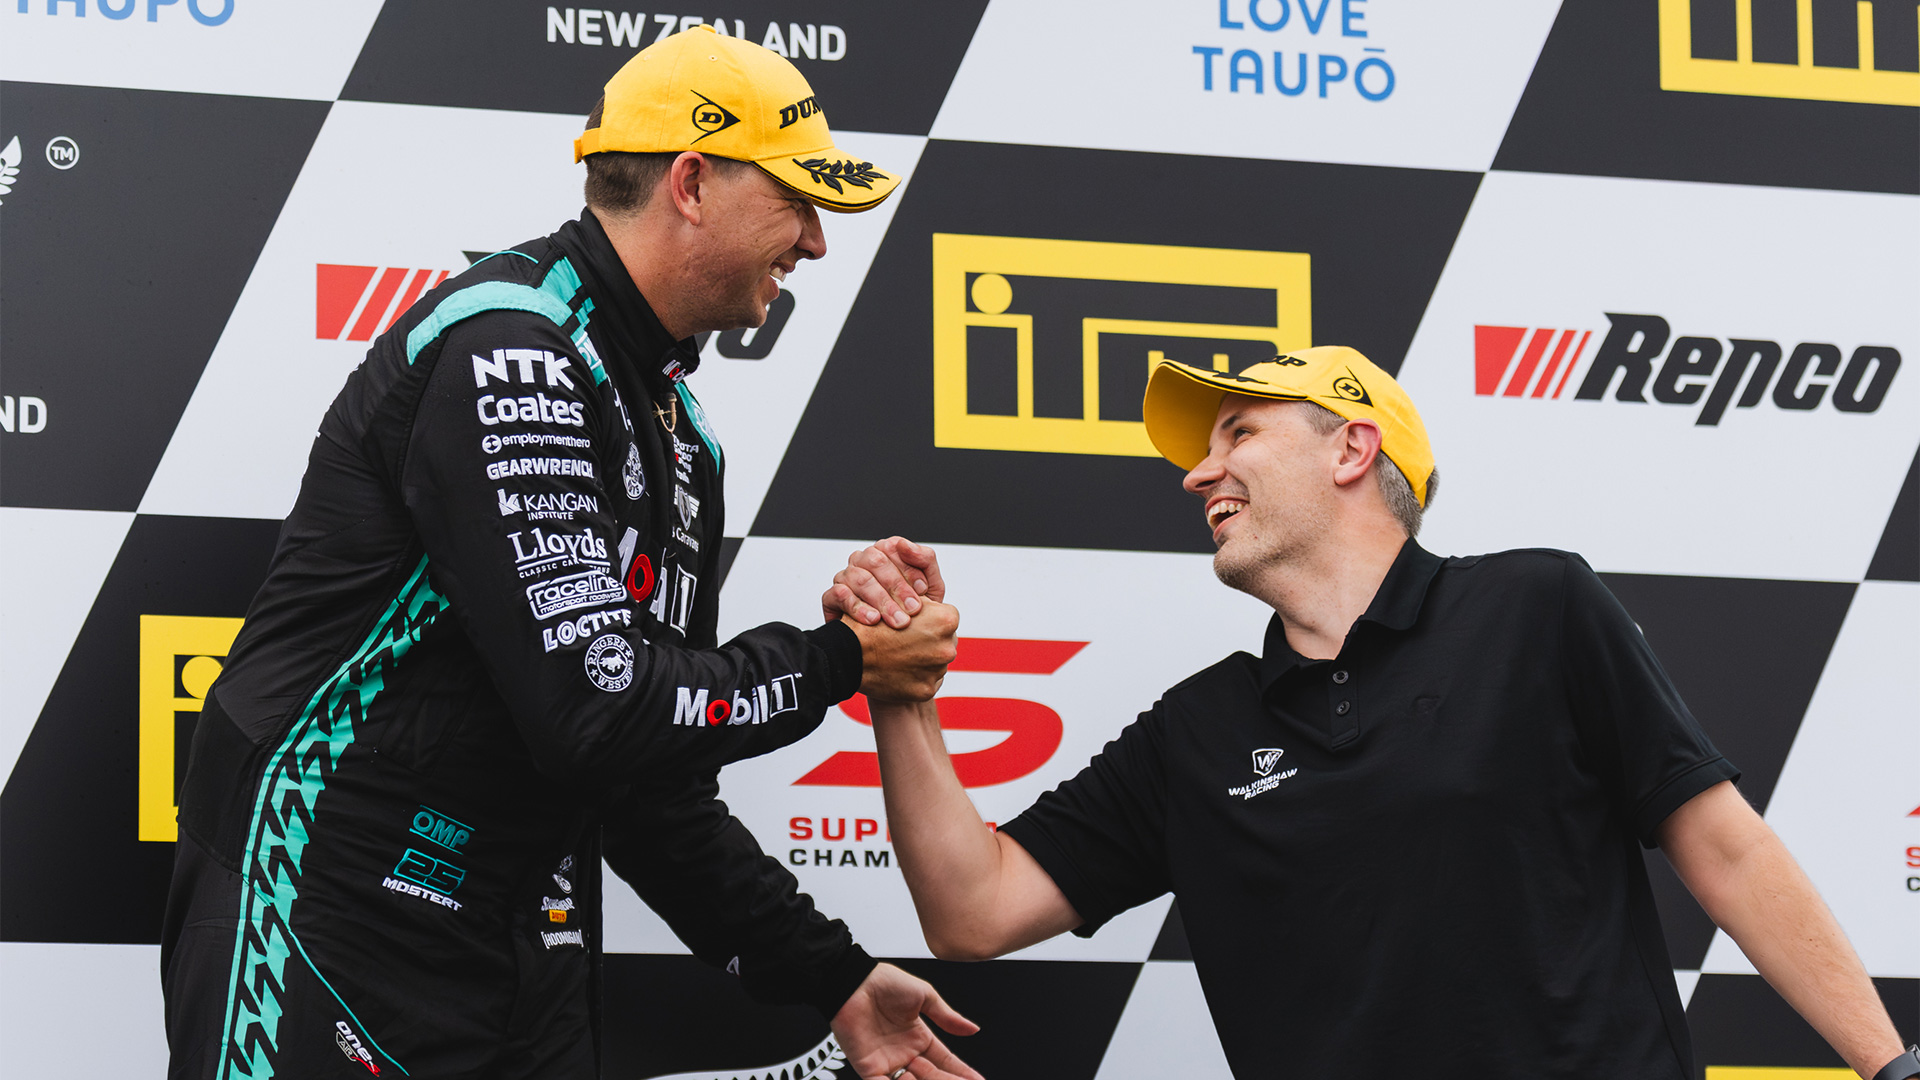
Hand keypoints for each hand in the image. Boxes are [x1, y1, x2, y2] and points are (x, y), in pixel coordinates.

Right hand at [823, 537, 945, 628]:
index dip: (908, 568)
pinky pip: (839, 594)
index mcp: (884, 553)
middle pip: (875, 560)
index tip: (922, 589)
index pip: (892, 547)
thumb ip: (925, 561)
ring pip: (858, 577)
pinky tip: (873, 619)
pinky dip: (858, 607)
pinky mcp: (831, 597)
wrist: (894, 643)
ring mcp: (845, 577)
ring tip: (896, 620)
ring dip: (881, 600)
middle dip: (897, 587)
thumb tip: (905, 544)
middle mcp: (863, 561)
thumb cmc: (910, 611)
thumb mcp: (929, 587)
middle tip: (913, 609)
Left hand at [831, 962, 982, 1079]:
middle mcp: (905, 1054)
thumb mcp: (924, 996)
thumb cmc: (884, 982)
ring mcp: (887, 1063)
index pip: (945, 1061)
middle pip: (932, 1077)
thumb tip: (973, 1029)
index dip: (961, 1072)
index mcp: (919, 1038)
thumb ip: (948, 1017)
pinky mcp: (868, 1069)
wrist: (854, 982)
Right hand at [846, 601, 957, 701]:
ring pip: (935, 661)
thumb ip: (920, 599)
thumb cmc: (871, 625)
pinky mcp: (927, 690)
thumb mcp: (898, 599)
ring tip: (898, 655)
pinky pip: (926, 681)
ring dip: (922, 658)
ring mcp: (938, 671)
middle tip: (904, 640)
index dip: (928, 618)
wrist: (848, 656)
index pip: (946, 617)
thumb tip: (930, 597)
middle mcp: (947, 647)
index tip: (913, 622)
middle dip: (928, 639)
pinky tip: (898, 670)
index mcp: (946, 620)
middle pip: (944, 640)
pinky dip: (915, 677)